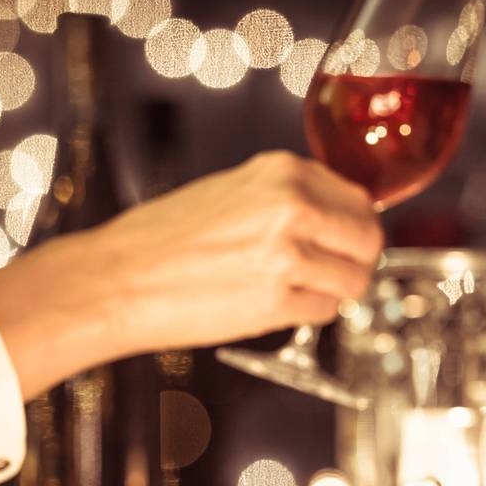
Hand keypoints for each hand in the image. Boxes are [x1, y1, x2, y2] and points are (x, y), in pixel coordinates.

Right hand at [0, 151, 382, 397]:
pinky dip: (310, 313)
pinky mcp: (277, 301)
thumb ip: (291, 196)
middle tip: (334, 271)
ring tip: (297, 289)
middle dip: (356, 261)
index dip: (355, 227)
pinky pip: (326, 312)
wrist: (116, 278)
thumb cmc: (166, 237)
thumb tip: (340, 216)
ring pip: (354, 281)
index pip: (361, 200)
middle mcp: (292, 207)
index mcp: (284, 172)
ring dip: (334, 291)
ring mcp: (287, 255)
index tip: (344, 240)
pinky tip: (277, 304)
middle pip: (369, 241)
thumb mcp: (236, 189)